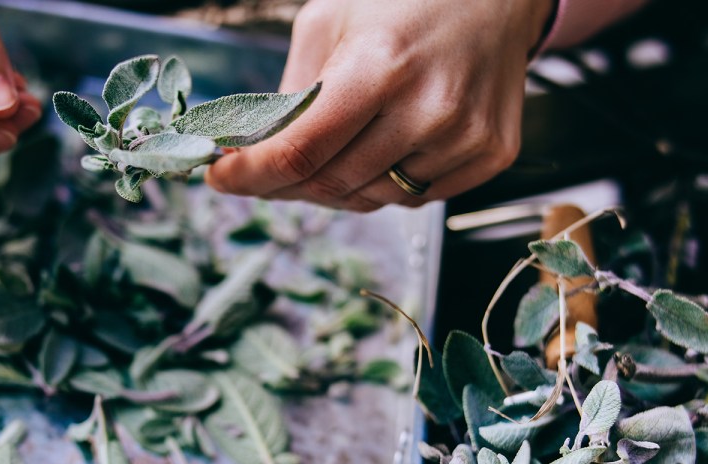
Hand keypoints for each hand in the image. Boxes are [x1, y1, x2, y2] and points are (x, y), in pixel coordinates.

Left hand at [205, 0, 552, 210]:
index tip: (217, 177)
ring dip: (334, 186)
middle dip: (283, 183)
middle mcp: (429, 108)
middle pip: (331, 184)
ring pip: (372, 199)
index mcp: (380, 67)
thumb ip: (291, 93)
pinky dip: (384, 183)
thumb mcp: (327, 23)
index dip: (250, 174)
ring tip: (329, 150)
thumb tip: (252, 154)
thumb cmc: (402, 0)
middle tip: (260, 170)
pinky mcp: (490, 154)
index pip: (300, 152)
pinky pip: (415, 197)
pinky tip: (382, 146)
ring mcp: (465, 138)